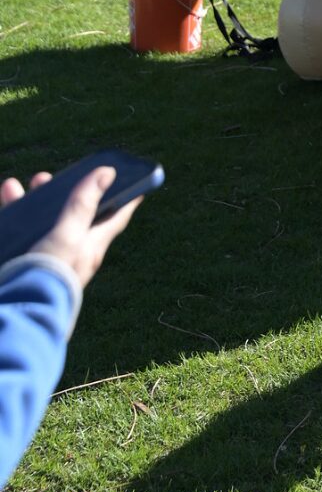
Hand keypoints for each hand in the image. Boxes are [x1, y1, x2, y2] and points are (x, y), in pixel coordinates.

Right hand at [0, 167, 141, 288]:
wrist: (14, 319)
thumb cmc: (48, 277)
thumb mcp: (68, 237)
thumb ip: (83, 206)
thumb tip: (106, 173)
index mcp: (90, 247)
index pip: (116, 216)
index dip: (127, 197)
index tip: (138, 179)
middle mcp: (70, 253)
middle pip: (70, 215)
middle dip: (59, 193)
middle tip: (44, 178)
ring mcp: (46, 260)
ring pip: (39, 224)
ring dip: (27, 204)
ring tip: (11, 187)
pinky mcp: (23, 267)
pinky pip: (18, 237)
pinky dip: (9, 220)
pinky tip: (2, 209)